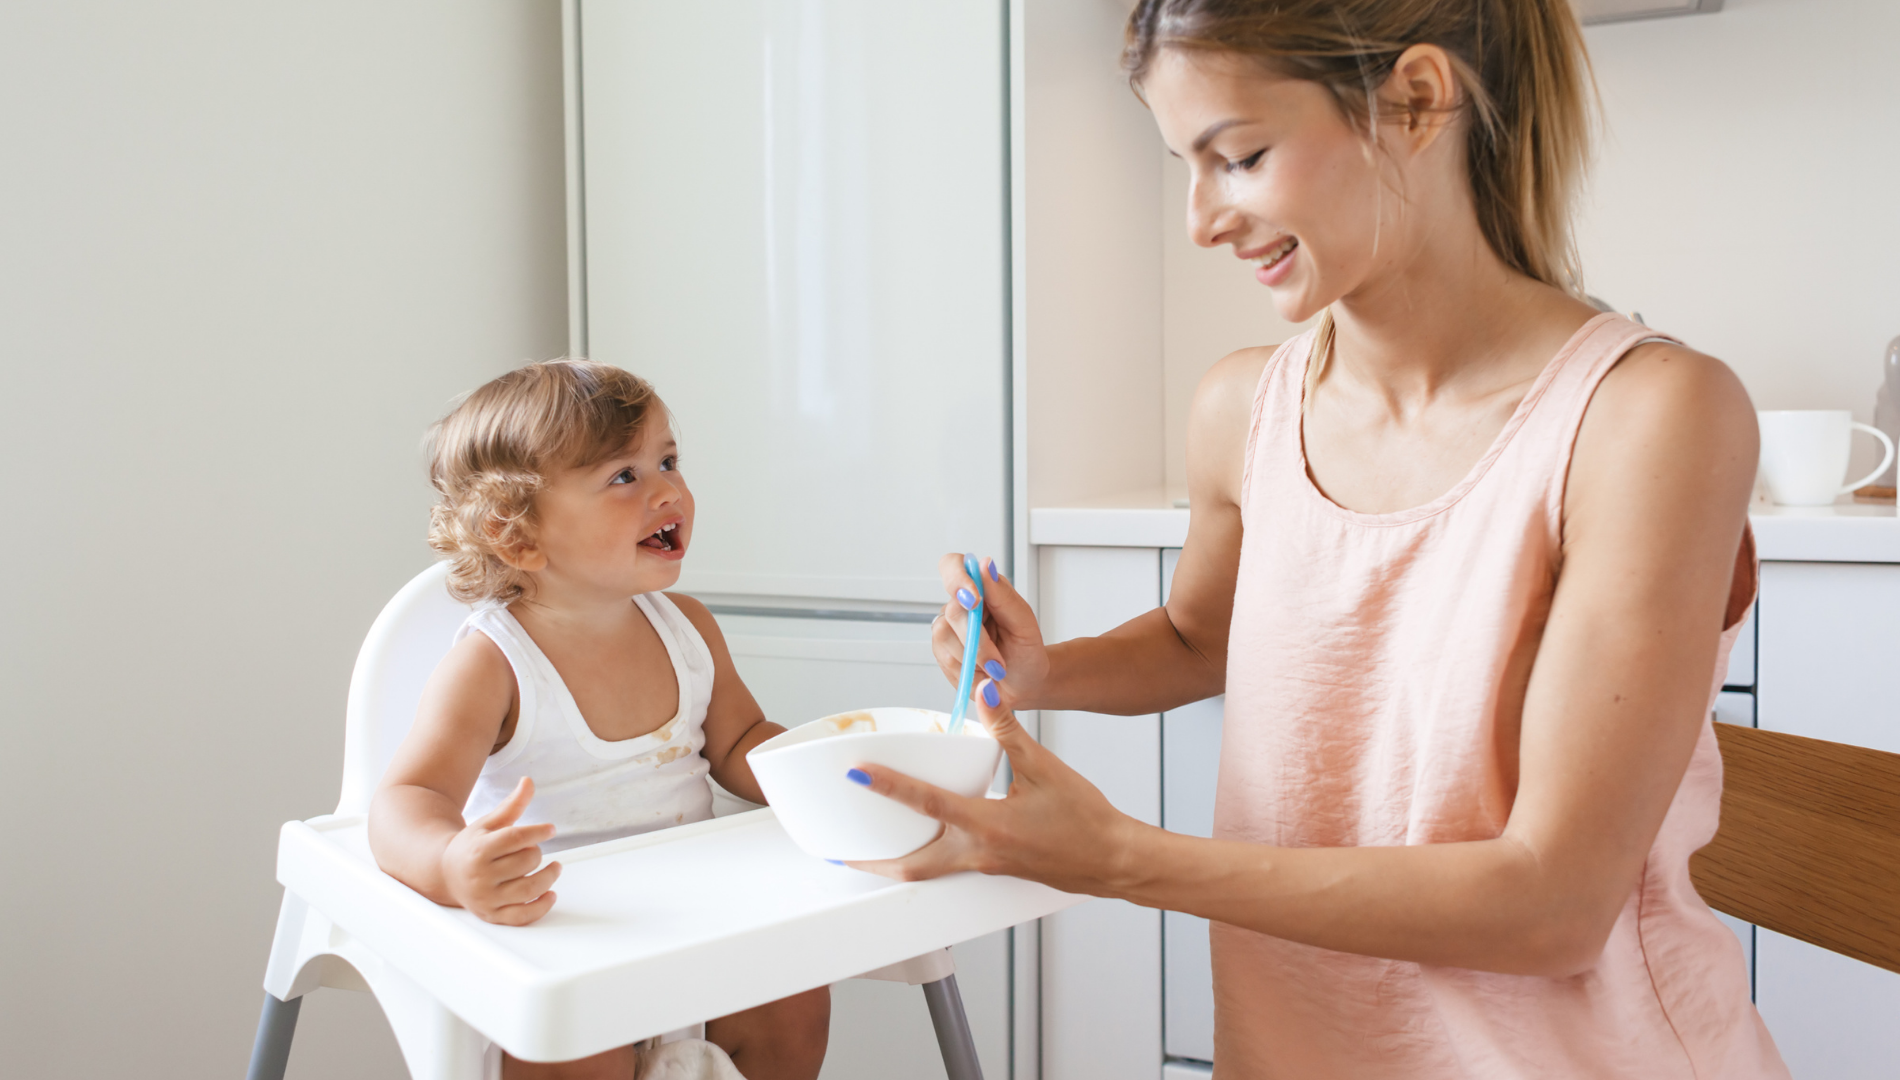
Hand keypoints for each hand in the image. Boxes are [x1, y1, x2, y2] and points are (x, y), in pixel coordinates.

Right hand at [440, 777, 561, 924]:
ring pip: (528, 889)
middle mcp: (480, 876)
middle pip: (525, 862)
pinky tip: (550, 894)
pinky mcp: (492, 915)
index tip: (550, 829)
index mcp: (478, 850)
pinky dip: (541, 907)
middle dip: (536, 853)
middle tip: (535, 850)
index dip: (537, 832)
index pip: (515, 839)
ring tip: (554, 868)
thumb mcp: (488, 823)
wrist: (446, 874)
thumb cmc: (471, 846)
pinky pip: (521, 917)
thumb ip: (511, 805)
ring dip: (549, 878)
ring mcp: (486, 898)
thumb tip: (528, 781)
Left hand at [846, 683, 1147, 895]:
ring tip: (869, 851)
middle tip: (839, 851)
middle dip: (872, 861)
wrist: (1114, 860)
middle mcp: (979, 853)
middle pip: (911, 865)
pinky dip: (928, 858)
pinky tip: (927, 839)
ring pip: (928, 872)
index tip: (858, 774)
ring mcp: (986, 867)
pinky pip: (950, 867)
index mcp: (988, 826)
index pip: (926, 804)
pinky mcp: (996, 870)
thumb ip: (1009, 731)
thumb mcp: (1045, 768)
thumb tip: (986, 693)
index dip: (888, 786)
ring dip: (895, 863)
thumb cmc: (1086, 819)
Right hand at [933, 553, 1049, 712]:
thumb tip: (985, 565)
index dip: (957, 578)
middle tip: (998, 662)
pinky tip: (983, 675)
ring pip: (946, 638)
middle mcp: (959, 604)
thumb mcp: (1023, 621)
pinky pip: (946, 660)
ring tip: (995, 668)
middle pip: (953, 611)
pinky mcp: (941, 651)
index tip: (974, 599)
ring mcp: (946, 628)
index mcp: (980, 587)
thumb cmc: (1024, 648)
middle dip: (978, 641)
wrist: (1023, 680)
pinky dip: (969, 672)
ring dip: (975, 659)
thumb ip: (1002, 594)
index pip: (952, 565)